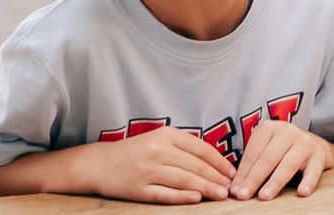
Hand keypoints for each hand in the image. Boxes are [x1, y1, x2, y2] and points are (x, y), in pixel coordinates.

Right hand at [83, 128, 233, 203]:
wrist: (101, 163)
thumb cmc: (137, 151)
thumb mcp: (160, 139)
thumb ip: (184, 146)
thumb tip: (215, 161)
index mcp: (166, 135)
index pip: (201, 149)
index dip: (219, 162)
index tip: (232, 172)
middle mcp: (158, 151)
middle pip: (195, 166)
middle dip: (216, 178)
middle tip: (231, 188)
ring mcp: (148, 171)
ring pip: (184, 180)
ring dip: (206, 188)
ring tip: (220, 194)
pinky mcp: (140, 189)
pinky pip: (166, 194)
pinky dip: (183, 197)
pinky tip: (197, 199)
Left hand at [230, 120, 333, 198]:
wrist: (311, 144)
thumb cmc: (279, 151)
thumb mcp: (264, 150)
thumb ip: (251, 166)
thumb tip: (235, 188)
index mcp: (269, 128)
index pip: (253, 153)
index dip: (243, 173)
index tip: (234, 190)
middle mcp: (287, 132)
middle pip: (268, 158)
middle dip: (254, 178)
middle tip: (243, 196)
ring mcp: (304, 142)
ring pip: (288, 164)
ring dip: (275, 182)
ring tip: (264, 197)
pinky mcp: (318, 156)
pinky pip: (313, 171)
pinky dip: (308, 182)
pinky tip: (302, 192)